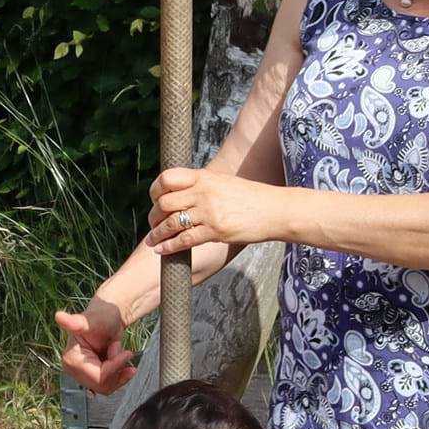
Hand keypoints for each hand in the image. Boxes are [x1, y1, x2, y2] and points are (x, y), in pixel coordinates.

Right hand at [55, 300, 137, 396]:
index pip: (98, 377)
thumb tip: (59, 317)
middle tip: (117, 348)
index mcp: (71, 359)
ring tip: (117, 351)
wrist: (110, 318)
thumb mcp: (92, 320)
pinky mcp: (90, 377)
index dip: (114, 367)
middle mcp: (73, 370)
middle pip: (102, 385)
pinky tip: (124, 364)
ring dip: (118, 370)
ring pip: (106, 387)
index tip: (126, 352)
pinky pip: (108, 386)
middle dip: (116, 368)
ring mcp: (82, 375)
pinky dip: (119, 376)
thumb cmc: (102, 316)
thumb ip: (76, 322)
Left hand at [146, 167, 288, 255]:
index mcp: (204, 177)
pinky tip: (162, 250)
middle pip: (165, 203)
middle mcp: (204, 192)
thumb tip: (181, 194)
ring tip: (152, 241)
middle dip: (154, 216)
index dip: (155, 190)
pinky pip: (184, 240)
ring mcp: (209, 211)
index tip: (154, 200)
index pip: (168, 178)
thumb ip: (203, 186)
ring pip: (171, 223)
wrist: (275, 210)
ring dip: (158, 234)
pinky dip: (169, 246)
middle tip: (154, 224)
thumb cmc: (250, 198)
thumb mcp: (224, 183)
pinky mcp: (216, 230)